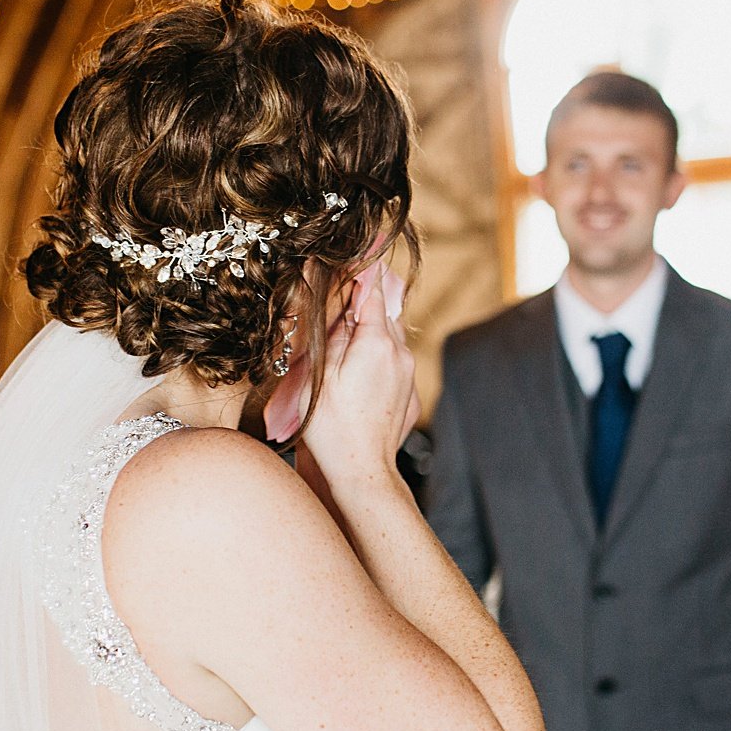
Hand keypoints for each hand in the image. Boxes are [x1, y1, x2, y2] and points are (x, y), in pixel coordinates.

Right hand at [301, 272, 416, 488]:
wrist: (362, 471)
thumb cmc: (333, 428)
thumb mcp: (320, 375)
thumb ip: (334, 334)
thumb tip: (343, 306)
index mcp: (377, 343)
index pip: (374, 292)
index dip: (362, 274)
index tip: (355, 258)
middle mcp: (400, 354)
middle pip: (385, 314)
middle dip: (364, 307)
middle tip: (340, 308)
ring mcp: (409, 375)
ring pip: (391, 340)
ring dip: (371, 336)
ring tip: (345, 349)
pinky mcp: (410, 395)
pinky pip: (395, 366)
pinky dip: (378, 362)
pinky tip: (358, 380)